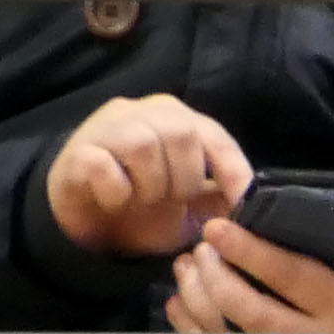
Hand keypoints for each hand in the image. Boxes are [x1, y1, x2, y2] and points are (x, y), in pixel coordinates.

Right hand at [44, 93, 248, 257]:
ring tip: (140, 200)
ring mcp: (106, 128)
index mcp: (175, 118)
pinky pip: (104, 166)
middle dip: (184, 180)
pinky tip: (114, 200)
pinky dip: (116, 191)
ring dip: (150, 186)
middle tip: (170, 201)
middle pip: (181, 134)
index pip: (215, 136)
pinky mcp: (78, 153)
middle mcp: (142, 112)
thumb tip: (255, 201)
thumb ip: (218, 197)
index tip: (243, 204)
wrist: (85, 221)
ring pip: (143, 146)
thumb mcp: (189, 208)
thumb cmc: (141, 207)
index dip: (234, 171)